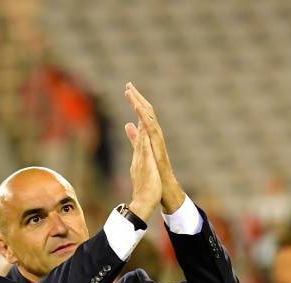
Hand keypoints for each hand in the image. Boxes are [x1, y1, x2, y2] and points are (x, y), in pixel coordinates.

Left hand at [125, 83, 184, 213]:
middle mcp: (155, 136)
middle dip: (137, 98)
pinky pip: (152, 130)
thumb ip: (134, 137)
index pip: (142, 115)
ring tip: (131, 93)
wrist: (163, 189)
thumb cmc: (154, 173)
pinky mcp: (158, 147)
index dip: (135, 102)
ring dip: (140, 105)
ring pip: (150, 118)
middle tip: (128, 85)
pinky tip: (138, 110)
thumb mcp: (141, 149)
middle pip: (147, 112)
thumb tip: (128, 125)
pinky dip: (146, 119)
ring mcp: (158, 141)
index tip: (127, 90)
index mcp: (150, 136)